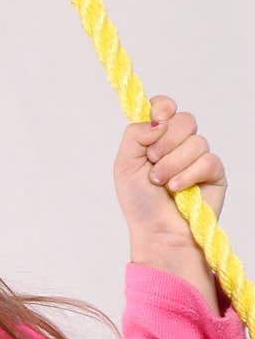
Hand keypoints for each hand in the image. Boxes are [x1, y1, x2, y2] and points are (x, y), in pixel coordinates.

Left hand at [113, 94, 226, 243]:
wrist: (157, 232)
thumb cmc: (140, 202)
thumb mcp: (124, 164)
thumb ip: (134, 134)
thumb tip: (157, 120)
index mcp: (157, 137)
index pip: (165, 107)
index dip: (162, 109)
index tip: (156, 121)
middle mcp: (179, 143)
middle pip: (184, 120)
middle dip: (165, 143)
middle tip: (153, 163)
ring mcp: (198, 157)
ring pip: (195, 141)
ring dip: (173, 164)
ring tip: (162, 184)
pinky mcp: (214, 172)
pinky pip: (208, 160)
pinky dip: (188, 176)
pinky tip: (178, 190)